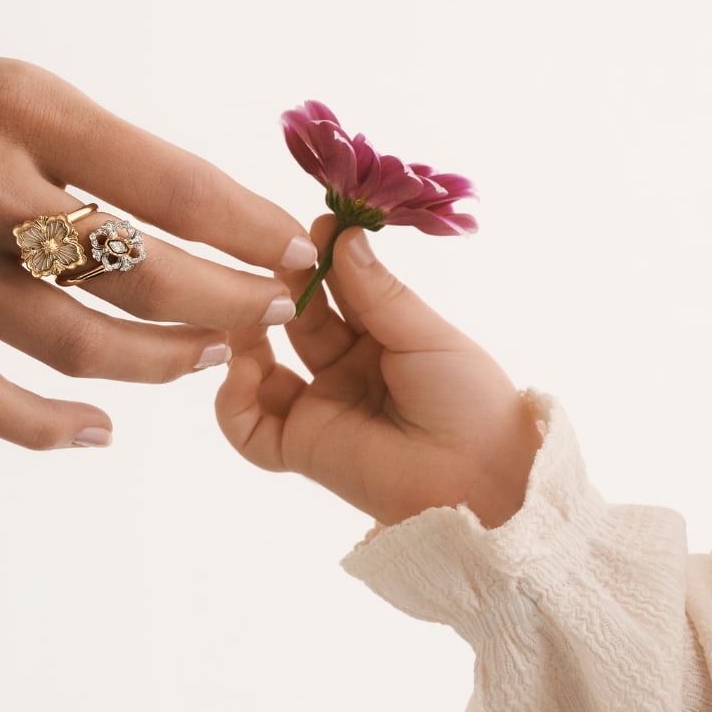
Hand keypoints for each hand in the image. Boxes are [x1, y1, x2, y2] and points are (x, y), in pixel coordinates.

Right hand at [0, 2, 314, 448]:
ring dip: (157, 363)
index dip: (249, 225)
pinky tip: (98, 431)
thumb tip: (150, 202)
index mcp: (14, 101)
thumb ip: (57, 137)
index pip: (170, 180)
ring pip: (79, 343)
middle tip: (267, 314)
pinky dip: (50, 427)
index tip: (295, 249)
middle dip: (227, 302)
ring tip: (200, 363)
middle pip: (144, 273)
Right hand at [215, 215, 541, 526]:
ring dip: (247, 333)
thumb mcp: (427, 335)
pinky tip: (242, 368)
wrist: (479, 481)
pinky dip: (232, 399)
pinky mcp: (299, 448)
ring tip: (244, 308)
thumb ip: (377, 292)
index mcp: (383, 340)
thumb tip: (344, 236)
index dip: (321, 260)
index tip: (312, 229)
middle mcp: (345, 371)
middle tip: (270, 258)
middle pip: (296, 320)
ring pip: (261, 366)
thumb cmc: (470, 404)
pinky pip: (248, 427)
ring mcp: (319, 408)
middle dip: (282, 287)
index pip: (337, 290)